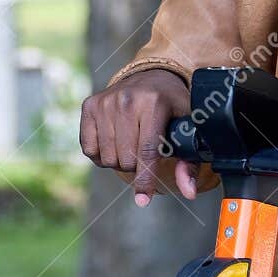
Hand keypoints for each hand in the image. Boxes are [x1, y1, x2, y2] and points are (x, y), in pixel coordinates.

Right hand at [79, 68, 197, 206]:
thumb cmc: (173, 106)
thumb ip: (188, 161)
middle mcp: (126, 99)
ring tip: (131, 146)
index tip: (144, 200)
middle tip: (145, 154)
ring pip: (107, 157)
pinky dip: (101, 155)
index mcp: (154, 103)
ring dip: (119, 161)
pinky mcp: (90, 105)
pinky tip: (114, 142)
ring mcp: (105, 101)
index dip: (145, 179)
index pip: (147, 151)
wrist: (152, 76)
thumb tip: (188, 192)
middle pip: (126, 159)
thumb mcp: (188, 127)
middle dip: (136, 166)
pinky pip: (89, 149)